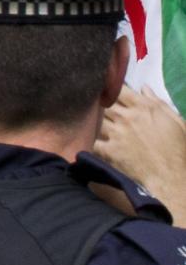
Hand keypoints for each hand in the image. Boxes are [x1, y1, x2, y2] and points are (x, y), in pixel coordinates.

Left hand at [98, 86, 185, 212]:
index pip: (119, 89)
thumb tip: (144, 87)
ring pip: (95, 118)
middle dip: (98, 101)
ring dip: (92, 118)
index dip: (110, 86)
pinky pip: (92, 140)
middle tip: (94, 102)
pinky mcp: (110, 150)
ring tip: (89, 118)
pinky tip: (87, 137)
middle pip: (102, 101)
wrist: (172, 178)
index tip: (107, 88)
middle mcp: (126, 118)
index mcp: (143, 108)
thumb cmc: (179, 150)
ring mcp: (116, 134)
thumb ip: (159, 103)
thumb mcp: (176, 122)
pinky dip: (89, 138)